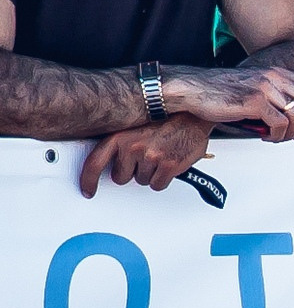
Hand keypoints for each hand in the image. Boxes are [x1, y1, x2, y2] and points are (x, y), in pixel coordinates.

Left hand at [80, 116, 212, 196]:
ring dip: (150, 173)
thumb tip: (110, 162)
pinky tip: (166, 163)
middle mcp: (132, 146)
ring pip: (142, 181)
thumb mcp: (134, 127)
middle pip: (120, 177)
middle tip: (142, 159)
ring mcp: (150, 157)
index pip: (95, 162)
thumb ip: (120, 144)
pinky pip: (157, 185)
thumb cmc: (164, 121)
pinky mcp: (167, 166)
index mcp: (119, 135)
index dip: (88, 179)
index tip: (87, 190)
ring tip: (158, 156)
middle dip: (130, 172)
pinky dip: (163, 179)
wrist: (191, 117)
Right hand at [164, 62, 293, 139]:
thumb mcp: (257, 90)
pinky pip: (280, 125)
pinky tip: (266, 136)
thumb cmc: (225, 94)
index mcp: (277, 72)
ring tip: (278, 138)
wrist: (194, 90)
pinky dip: (277, 136)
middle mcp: (274, 77)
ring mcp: (264, 88)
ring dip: (292, 133)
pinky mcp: (254, 101)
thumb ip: (279, 96)